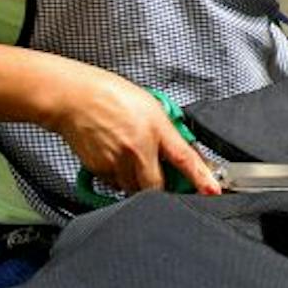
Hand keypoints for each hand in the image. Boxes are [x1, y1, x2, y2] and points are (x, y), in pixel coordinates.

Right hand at [49, 64, 220, 197]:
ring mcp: (117, 162)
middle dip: (162, 186)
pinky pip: (116, 185)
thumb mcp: (151, 107)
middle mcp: (138, 149)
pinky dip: (120, 178)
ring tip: (131, 157)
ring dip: (140, 183)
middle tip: (160, 173)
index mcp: (155, 129)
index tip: (213, 192)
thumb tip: (182, 154)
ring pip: (136, 190)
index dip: (202, 178)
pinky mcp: (99, 170)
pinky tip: (115, 157)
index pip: (185, 159)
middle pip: (158, 187)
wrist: (74, 98)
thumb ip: (166, 133)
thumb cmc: (111, 96)